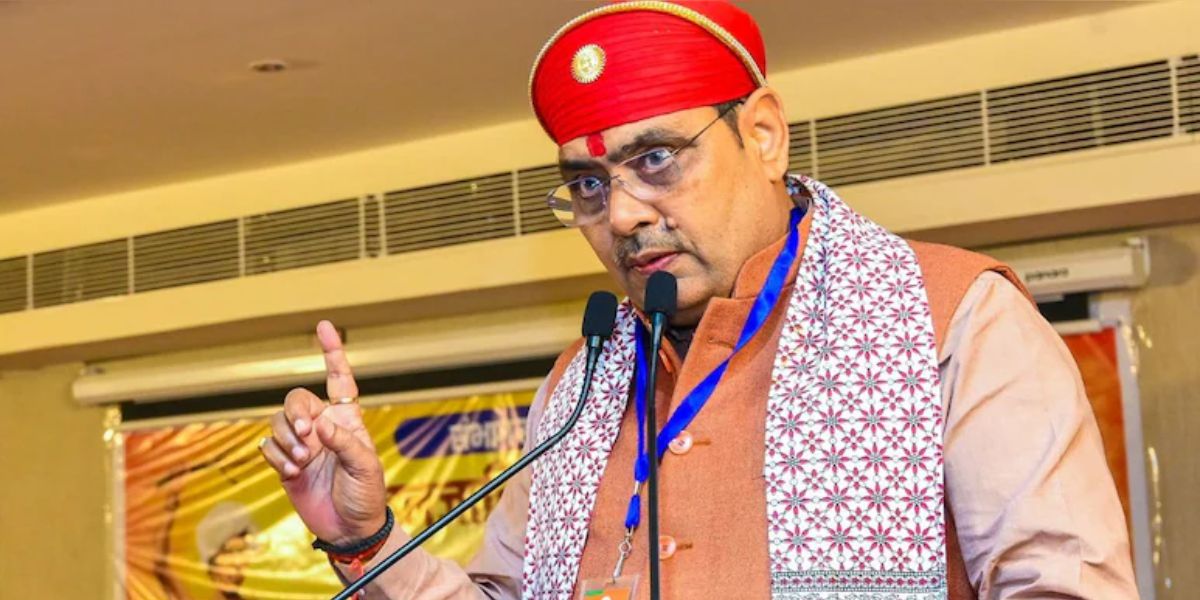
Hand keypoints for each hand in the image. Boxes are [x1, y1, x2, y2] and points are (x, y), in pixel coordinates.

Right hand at [259, 320, 386, 545]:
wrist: (349, 528)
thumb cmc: (366, 495)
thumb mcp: (365, 466)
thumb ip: (344, 442)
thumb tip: (321, 424)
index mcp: (347, 419)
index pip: (339, 378)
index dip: (332, 352)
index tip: (324, 326)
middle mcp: (322, 426)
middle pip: (297, 399)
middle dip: (296, 414)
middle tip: (307, 436)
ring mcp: (302, 443)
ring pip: (278, 422)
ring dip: (286, 439)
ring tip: (301, 461)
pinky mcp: (285, 462)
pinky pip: (269, 446)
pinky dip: (277, 457)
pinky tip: (293, 472)